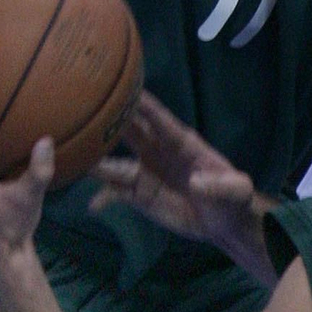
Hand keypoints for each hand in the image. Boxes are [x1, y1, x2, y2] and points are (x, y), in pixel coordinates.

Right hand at [92, 95, 260, 256]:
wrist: (223, 223)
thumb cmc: (233, 198)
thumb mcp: (237, 191)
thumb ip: (221, 186)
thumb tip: (197, 183)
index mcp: (182, 144)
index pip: (160, 121)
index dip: (144, 105)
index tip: (124, 88)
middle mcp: (159, 153)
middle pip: (131, 133)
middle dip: (111, 121)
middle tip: (87, 108)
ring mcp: (146, 173)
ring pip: (117, 163)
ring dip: (97, 160)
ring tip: (74, 155)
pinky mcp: (140, 195)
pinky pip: (116, 193)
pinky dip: (103, 197)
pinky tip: (91, 205)